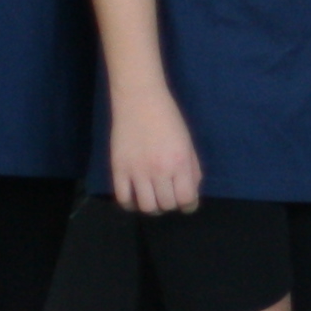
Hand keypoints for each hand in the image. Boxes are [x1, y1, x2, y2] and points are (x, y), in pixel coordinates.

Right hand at [110, 88, 203, 214]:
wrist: (140, 102)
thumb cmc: (169, 120)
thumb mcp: (188, 144)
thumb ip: (192, 170)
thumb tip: (191, 193)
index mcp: (180, 163)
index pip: (186, 199)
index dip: (189, 206)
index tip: (187, 205)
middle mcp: (160, 171)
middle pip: (166, 204)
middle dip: (171, 205)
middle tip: (170, 198)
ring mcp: (137, 171)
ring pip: (146, 207)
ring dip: (152, 208)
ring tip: (154, 200)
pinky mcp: (118, 169)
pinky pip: (123, 198)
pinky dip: (130, 205)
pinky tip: (136, 199)